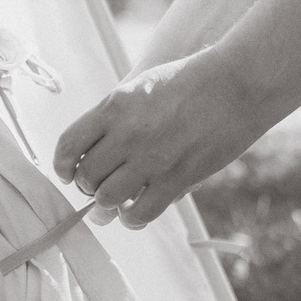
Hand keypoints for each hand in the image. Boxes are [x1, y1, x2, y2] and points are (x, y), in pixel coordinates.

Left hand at [50, 48, 279, 229]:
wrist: (238, 82)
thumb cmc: (190, 81)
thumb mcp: (140, 87)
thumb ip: (114, 117)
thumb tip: (93, 150)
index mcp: (112, 107)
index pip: (67, 145)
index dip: (62, 166)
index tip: (68, 173)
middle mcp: (127, 134)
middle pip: (86, 176)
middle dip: (87, 188)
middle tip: (96, 189)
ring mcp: (152, 158)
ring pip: (108, 198)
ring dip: (106, 206)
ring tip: (113, 205)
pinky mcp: (178, 178)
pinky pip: (141, 212)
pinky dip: (131, 219)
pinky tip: (133, 214)